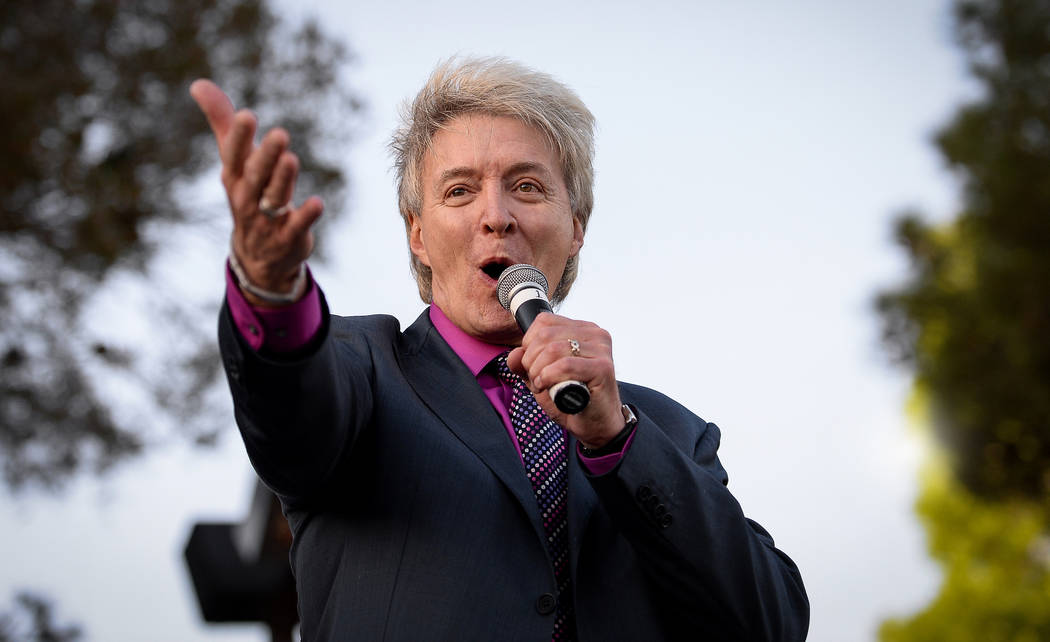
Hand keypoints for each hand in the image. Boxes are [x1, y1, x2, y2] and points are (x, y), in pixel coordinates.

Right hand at [189, 79, 322, 305]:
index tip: (246, 115)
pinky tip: (317, 203)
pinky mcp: (288, 238)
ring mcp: (267, 221)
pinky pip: (297, 226)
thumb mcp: (234, 163)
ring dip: (283, 181)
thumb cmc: (247, 196)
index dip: (238, 137)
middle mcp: (247, 199)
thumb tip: (198, 83)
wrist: (258, 257)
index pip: (233, 156)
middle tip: (281, 134)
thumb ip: (221, 123)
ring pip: (275, 199)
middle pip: (255, 177)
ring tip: (292, 160)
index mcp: (234, 178)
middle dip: (265, 156)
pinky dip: (306, 216)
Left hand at [506, 313, 624, 448]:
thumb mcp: (541, 378)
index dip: (529, 344)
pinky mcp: (603, 368)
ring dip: (538, 371)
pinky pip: (565, 365)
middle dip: (531, 360)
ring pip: (553, 349)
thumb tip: (514, 354)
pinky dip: (549, 377)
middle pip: (545, 335)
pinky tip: (548, 387)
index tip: (532, 365)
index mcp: (582, 330)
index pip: (544, 321)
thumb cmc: (571, 400)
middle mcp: (595, 334)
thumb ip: (524, 364)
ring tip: (542, 385)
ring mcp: (601, 350)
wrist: (596, 426)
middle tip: (535, 379)